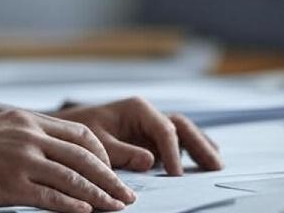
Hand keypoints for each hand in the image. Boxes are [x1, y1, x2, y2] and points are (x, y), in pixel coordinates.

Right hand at [0, 109, 137, 212]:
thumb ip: (23, 135)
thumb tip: (47, 148)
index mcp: (27, 119)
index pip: (79, 133)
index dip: (100, 153)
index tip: (110, 168)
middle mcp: (29, 135)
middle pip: (84, 155)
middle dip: (110, 176)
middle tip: (126, 193)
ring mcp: (22, 160)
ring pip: (74, 178)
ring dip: (100, 194)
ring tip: (117, 207)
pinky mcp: (12, 185)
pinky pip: (52, 197)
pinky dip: (74, 206)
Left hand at [54, 97, 222, 175]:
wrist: (66, 131)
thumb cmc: (78, 132)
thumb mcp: (97, 142)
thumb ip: (122, 151)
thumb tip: (150, 161)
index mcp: (137, 109)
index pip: (164, 129)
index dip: (173, 152)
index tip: (176, 175)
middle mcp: (147, 114)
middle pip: (181, 127)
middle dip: (199, 145)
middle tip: (215, 166)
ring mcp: (150, 126)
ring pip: (183, 133)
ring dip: (201, 147)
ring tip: (216, 165)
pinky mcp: (150, 139)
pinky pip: (176, 143)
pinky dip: (191, 151)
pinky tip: (203, 162)